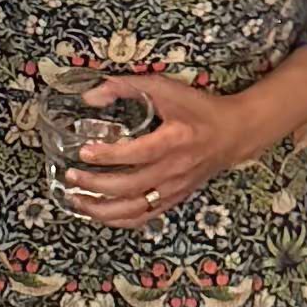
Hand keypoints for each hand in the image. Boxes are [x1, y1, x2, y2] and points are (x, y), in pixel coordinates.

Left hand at [62, 77, 261, 230]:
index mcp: (174, 141)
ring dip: (102, 209)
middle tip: (71, 176)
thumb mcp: (166, 89)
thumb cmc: (198, 109)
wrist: (234, 133)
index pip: (138, 154)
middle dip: (95, 185)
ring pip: (135, 209)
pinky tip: (98, 213)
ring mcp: (175, 189)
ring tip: (75, 200)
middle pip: (130, 186)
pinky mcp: (175, 199)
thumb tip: (90, 96)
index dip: (109, 155)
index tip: (84, 152)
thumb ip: (127, 87)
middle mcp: (175, 170)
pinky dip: (119, 220)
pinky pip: (144, 217)